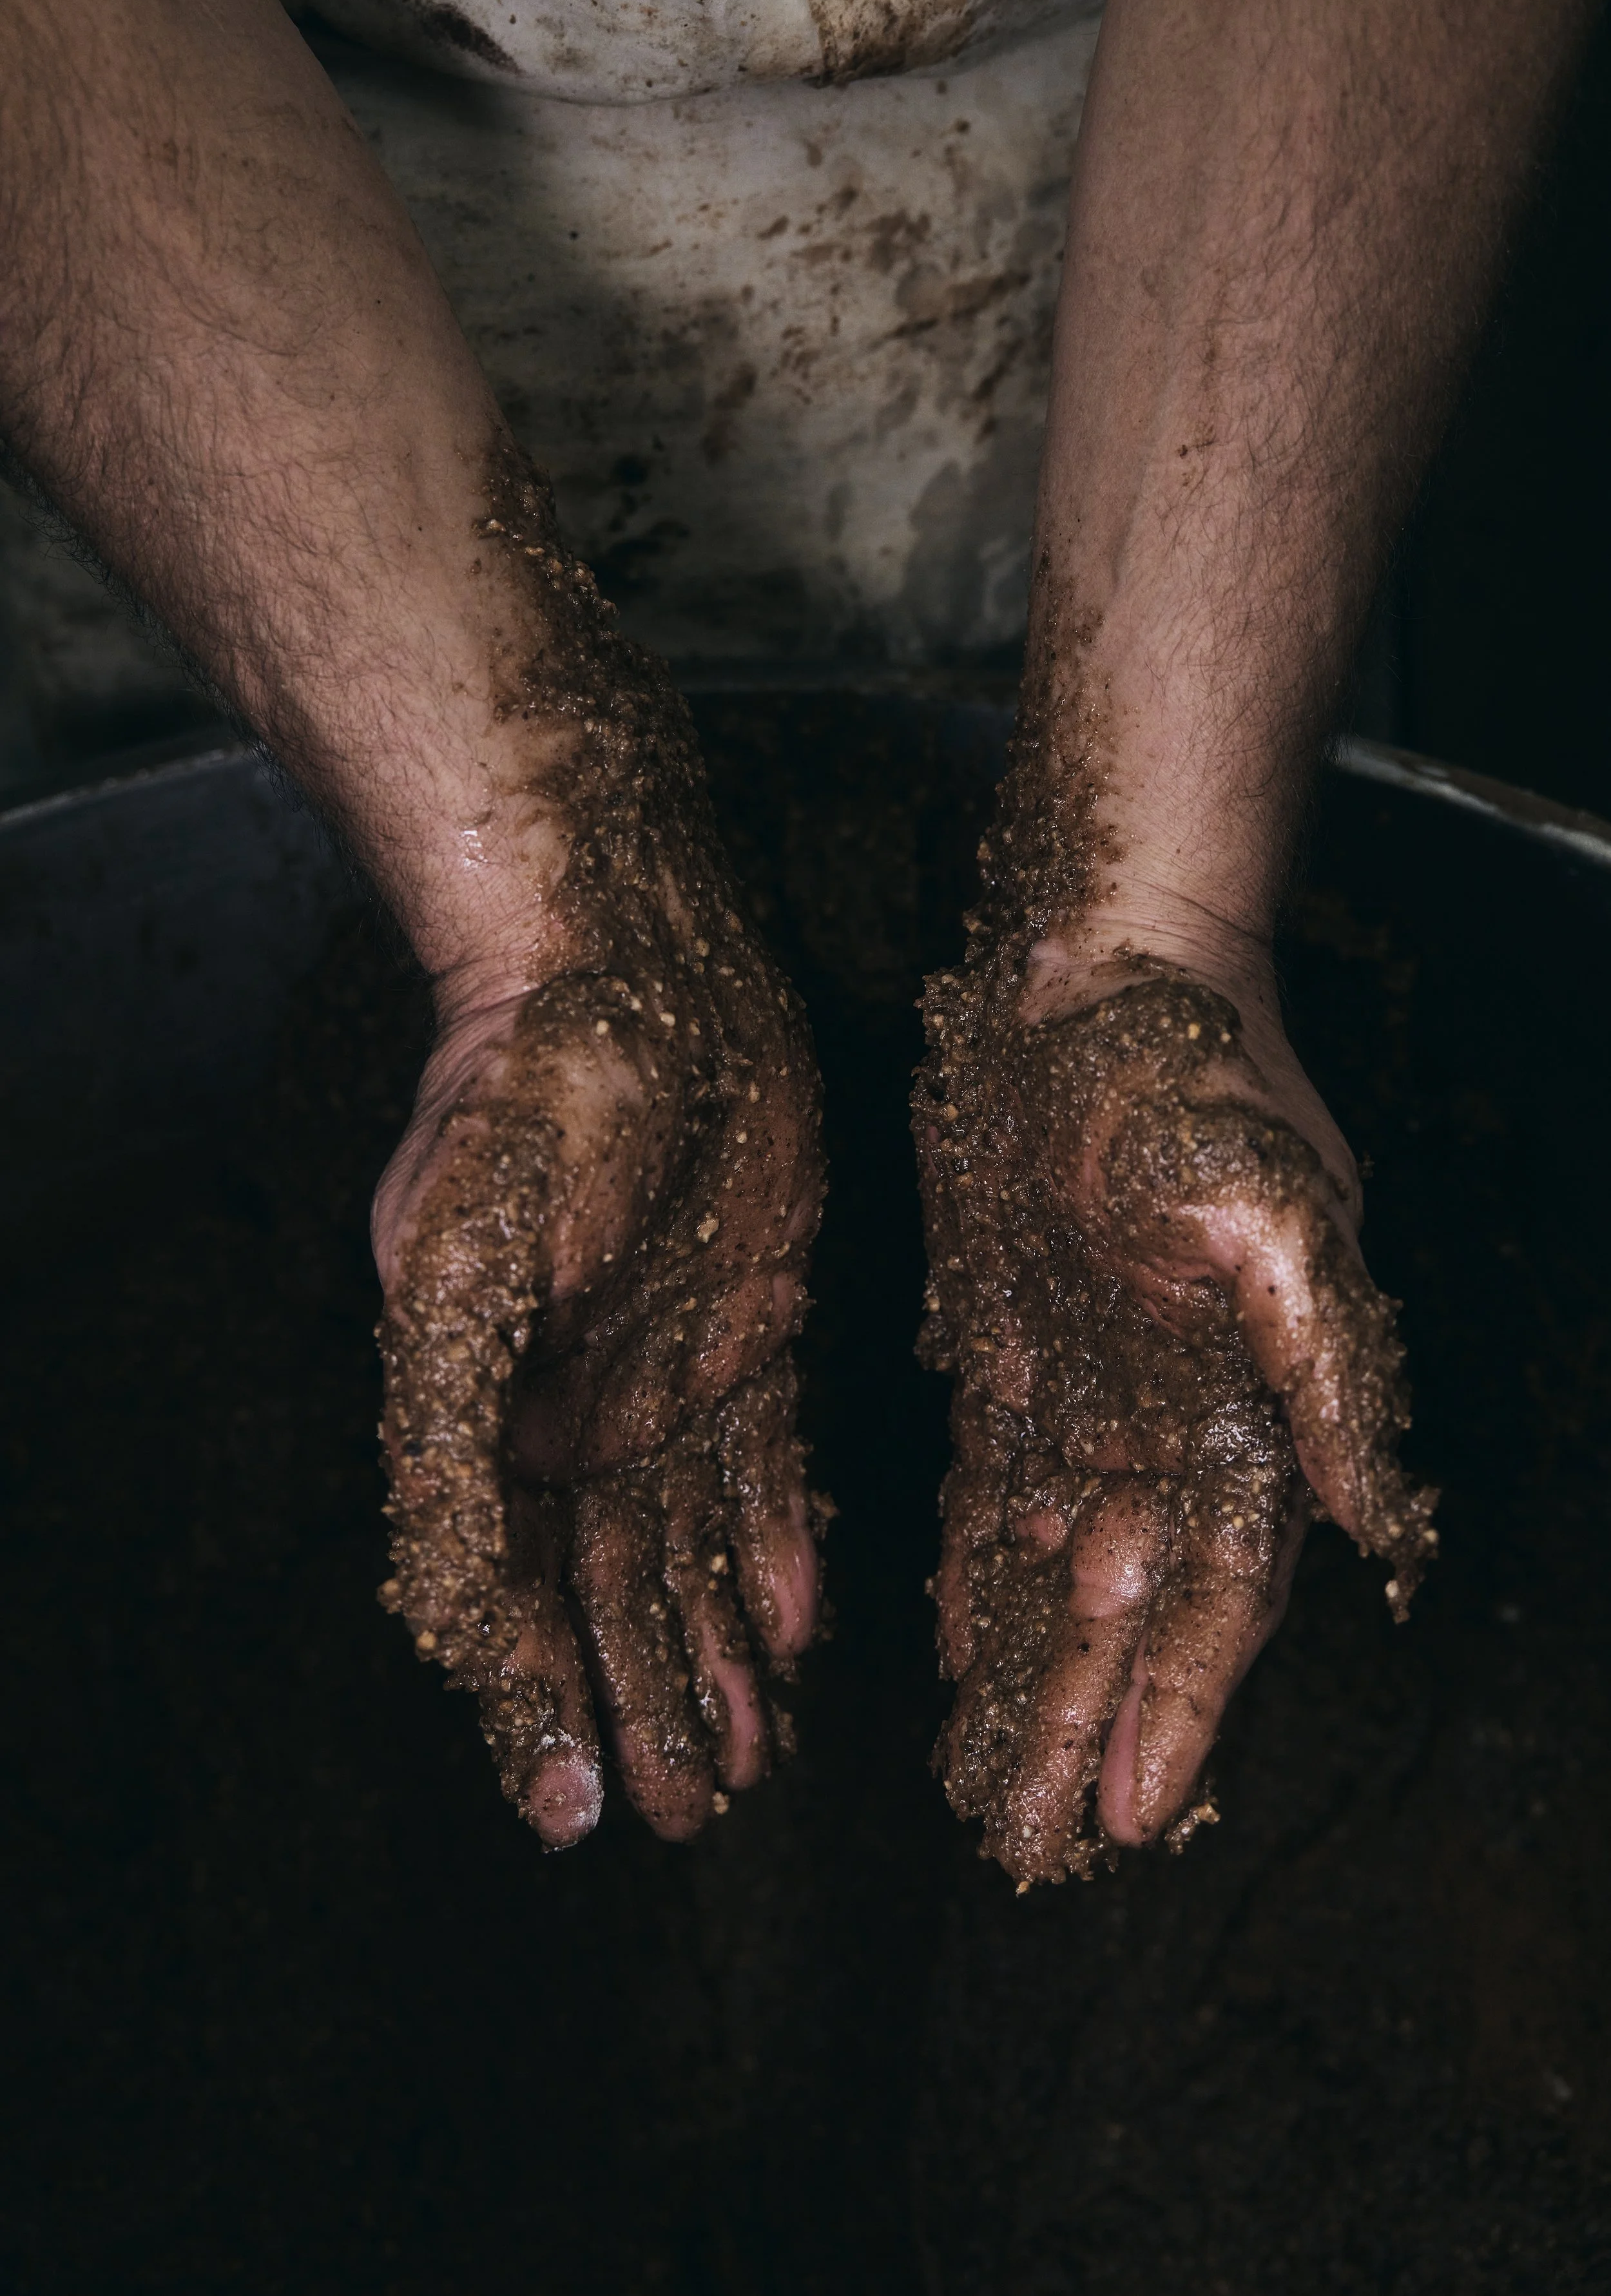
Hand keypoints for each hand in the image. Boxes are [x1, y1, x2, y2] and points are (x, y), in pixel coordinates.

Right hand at [371, 840, 825, 1851]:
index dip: (538, 1702)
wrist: (629, 964)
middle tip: (686, 1812)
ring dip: (711, 1656)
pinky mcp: (750, 1327)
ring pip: (690, 1553)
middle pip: (605, 1593)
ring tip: (745, 1761)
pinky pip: (766, 1471)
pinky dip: (778, 1554)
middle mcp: (575, 1411)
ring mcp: (666, 1373)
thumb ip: (444, 1421)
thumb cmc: (529, 1098)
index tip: (574, 1808)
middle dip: (641, 1703)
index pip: (507, 1591)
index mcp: (493, 1412)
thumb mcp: (456, 1254)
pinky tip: (803, 1628)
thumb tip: (441, 1586)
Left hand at [915, 948, 1436, 1885]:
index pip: (1214, 1601)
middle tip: (1030, 1853)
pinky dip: (980, 1582)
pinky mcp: (1019, 1358)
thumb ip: (1324, 1371)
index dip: (1174, 1712)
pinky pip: (997, 1502)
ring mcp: (1093, 1396)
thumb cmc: (1192, 1079)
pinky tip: (958, 1655)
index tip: (1123, 1818)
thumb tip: (1385, 1523)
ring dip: (1027, 1681)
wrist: (1096, 968)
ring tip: (988, 1794)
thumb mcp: (1273, 1212)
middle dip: (1083, 1730)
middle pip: (1127, 1616)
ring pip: (1057, 1578)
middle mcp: (1173, 1422)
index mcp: (1245, 1410)